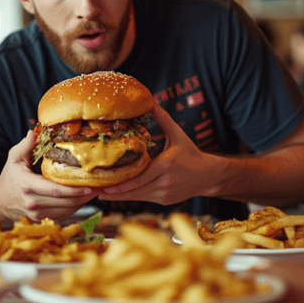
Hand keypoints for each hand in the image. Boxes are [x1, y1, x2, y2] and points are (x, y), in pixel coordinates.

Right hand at [0, 130, 95, 220]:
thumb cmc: (9, 177)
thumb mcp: (13, 158)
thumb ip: (25, 145)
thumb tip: (34, 132)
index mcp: (27, 185)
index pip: (54, 190)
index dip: (74, 190)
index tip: (89, 185)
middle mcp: (33, 202)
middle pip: (65, 202)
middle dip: (84, 196)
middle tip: (100, 187)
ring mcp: (37, 213)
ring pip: (66, 210)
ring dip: (83, 202)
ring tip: (96, 191)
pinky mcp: (42, 219)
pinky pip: (63, 214)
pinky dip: (75, 207)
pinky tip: (84, 198)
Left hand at [98, 104, 216, 204]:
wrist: (208, 175)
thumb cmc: (191, 153)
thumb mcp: (177, 134)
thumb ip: (163, 119)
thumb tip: (151, 101)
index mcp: (166, 165)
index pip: (139, 177)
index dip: (121, 184)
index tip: (104, 184)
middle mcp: (164, 182)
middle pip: (135, 191)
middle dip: (114, 193)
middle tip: (96, 192)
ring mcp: (165, 194)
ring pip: (138, 197)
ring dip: (120, 197)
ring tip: (102, 195)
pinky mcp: (165, 201)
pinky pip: (144, 198)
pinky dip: (131, 196)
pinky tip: (118, 195)